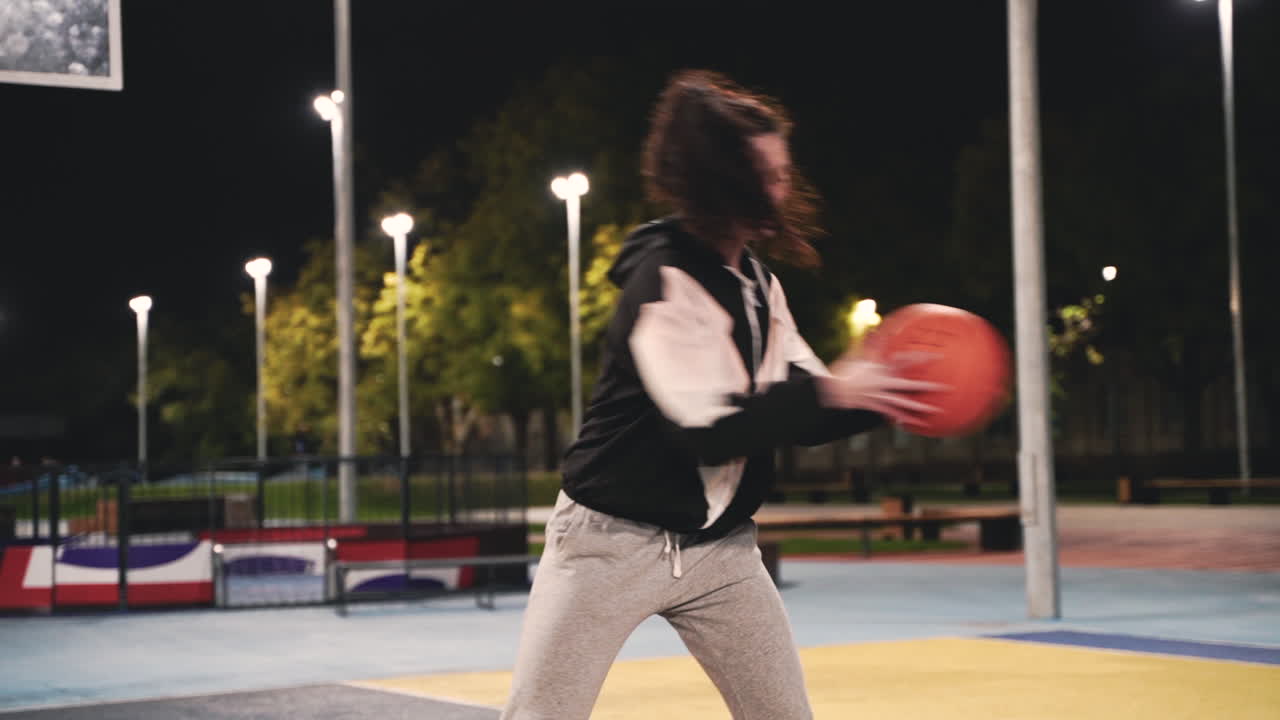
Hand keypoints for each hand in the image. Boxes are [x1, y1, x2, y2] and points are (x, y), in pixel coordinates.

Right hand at [816, 351, 947, 425]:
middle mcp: (884, 383)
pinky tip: (913, 423)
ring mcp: (881, 396)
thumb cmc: (844, 369)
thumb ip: (869, 340)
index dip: (921, 358)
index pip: (905, 361)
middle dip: (927, 387)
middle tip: (945, 388)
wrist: (832, 391)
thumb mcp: (856, 352)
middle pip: (909, 385)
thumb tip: (873, 326)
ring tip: (936, 411)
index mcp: (882, 368)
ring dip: (920, 408)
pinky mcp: (876, 406)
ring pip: (904, 403)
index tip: (938, 357)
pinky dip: (902, 418)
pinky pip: (892, 414)